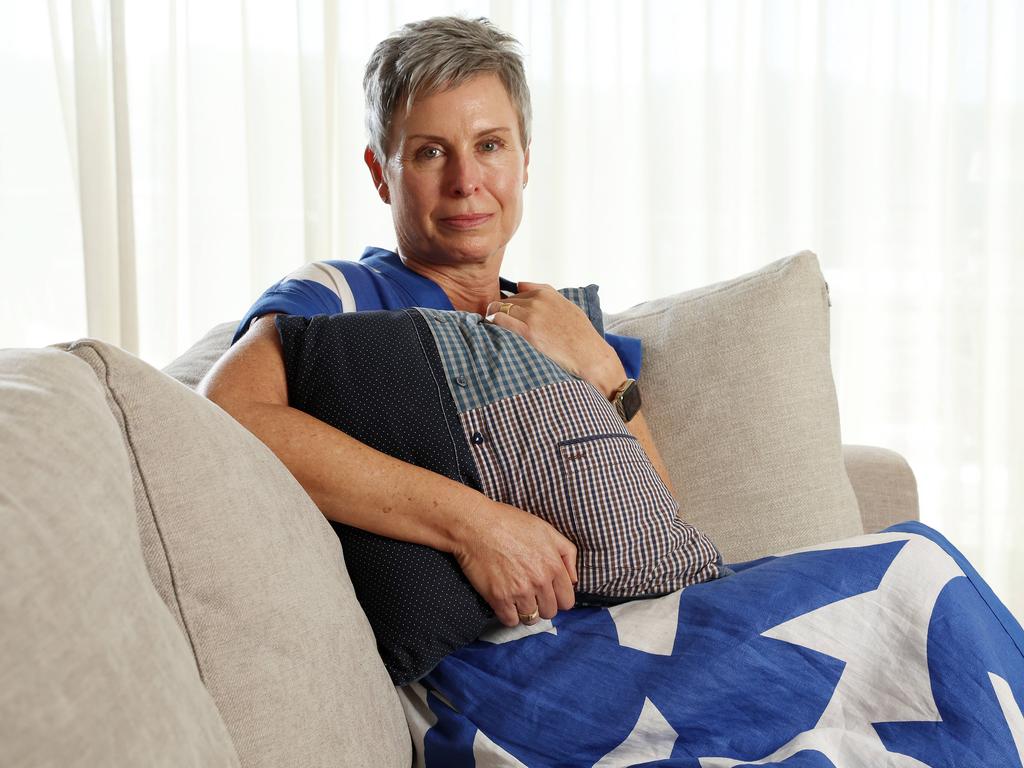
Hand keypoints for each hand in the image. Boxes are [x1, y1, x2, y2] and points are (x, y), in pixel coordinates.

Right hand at [452, 497, 577, 626]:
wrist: (475, 525)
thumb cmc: (510, 523)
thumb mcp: (546, 530)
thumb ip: (567, 553)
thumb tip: (574, 580)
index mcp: (553, 565)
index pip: (567, 601)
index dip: (558, 598)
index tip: (548, 593)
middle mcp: (540, 581)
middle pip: (550, 612)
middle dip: (542, 605)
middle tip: (531, 594)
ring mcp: (519, 592)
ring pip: (531, 618)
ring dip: (525, 611)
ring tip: (517, 598)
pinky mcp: (499, 598)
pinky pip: (511, 621)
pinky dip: (508, 615)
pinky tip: (505, 603)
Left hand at [486, 282, 625, 398]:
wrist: (589, 354)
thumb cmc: (580, 333)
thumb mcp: (566, 305)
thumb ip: (544, 292)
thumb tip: (520, 285)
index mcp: (546, 293)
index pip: (517, 292)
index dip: (509, 303)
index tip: (505, 312)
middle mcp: (538, 301)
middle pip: (506, 300)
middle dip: (500, 310)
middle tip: (495, 321)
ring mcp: (532, 316)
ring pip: (500, 308)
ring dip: (493, 315)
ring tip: (491, 326)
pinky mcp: (528, 332)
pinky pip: (500, 320)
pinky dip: (492, 322)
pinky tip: (491, 328)